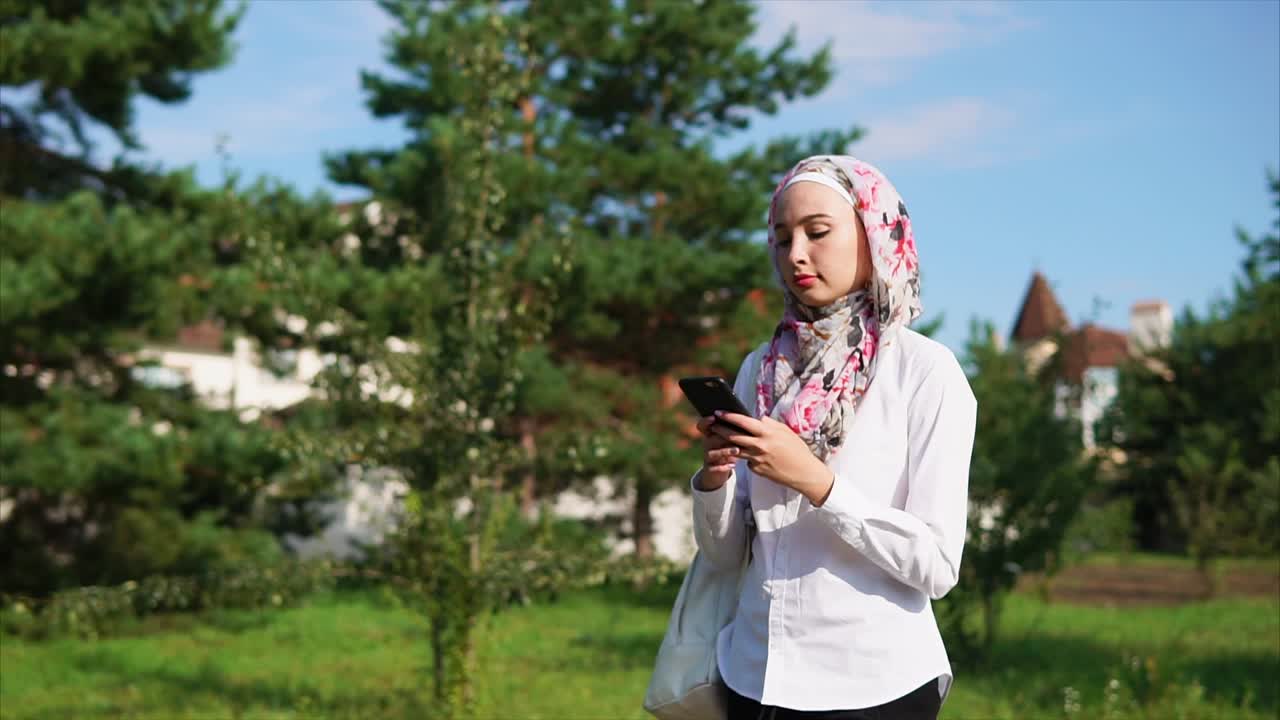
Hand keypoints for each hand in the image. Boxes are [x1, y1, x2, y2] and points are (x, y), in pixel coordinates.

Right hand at [695, 415, 739, 489]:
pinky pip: (713, 468)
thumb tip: (755, 416)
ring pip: (711, 453)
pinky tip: (733, 465)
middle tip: (733, 435)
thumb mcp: (731, 437)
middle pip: (709, 438)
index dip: (706, 421)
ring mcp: (708, 456)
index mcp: (711, 434)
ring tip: (737, 450)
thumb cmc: (729, 447)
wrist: (720, 467)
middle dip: (720, 436)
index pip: (702, 425)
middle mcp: (707, 444)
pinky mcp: (710, 468)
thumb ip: (737, 428)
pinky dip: (722, 467)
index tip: (714, 417)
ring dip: (724, 451)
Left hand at [709, 411, 834, 505]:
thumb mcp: (785, 432)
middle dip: (720, 429)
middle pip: (733, 436)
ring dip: (725, 443)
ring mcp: (757, 459)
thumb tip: (758, 418)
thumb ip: (769, 424)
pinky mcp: (757, 470)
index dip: (729, 416)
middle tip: (712, 424)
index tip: (719, 412)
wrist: (805, 472)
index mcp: (767, 433)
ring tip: (719, 437)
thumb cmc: (797, 450)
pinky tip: (746, 454)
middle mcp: (760, 445)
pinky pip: (746, 460)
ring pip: (735, 449)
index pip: (743, 421)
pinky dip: (745, 456)